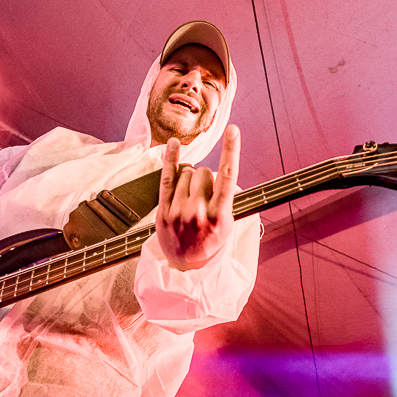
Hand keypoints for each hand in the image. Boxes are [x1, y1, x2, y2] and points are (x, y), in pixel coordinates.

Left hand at [155, 125, 239, 270]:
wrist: (186, 266)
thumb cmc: (210, 242)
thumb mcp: (228, 225)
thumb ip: (227, 199)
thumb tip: (225, 172)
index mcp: (220, 215)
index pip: (228, 175)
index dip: (231, 149)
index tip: (233, 130)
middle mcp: (199, 211)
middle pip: (204, 172)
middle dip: (207, 178)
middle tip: (205, 196)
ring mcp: (179, 210)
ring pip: (188, 173)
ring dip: (191, 179)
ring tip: (192, 198)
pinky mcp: (164, 210)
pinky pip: (167, 176)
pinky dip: (171, 158)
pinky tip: (173, 143)